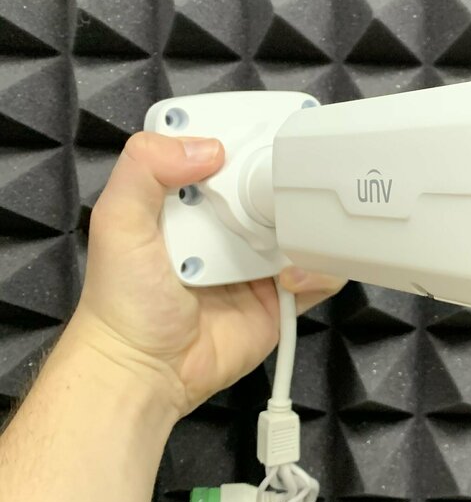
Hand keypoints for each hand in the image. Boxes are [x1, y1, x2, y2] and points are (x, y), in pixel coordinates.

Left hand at [64, 132, 342, 419]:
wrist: (145, 371)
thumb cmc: (123, 302)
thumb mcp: (118, 221)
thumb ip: (145, 168)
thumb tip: (207, 146)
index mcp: (189, 196)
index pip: (228, 150)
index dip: (250, 136)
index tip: (270, 130)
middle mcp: (227, 223)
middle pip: (275, 185)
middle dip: (291, 181)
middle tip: (290, 188)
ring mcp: (257, 259)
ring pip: (305, 226)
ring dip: (310, 227)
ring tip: (292, 240)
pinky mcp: (281, 296)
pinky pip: (319, 274)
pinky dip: (321, 271)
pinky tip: (292, 277)